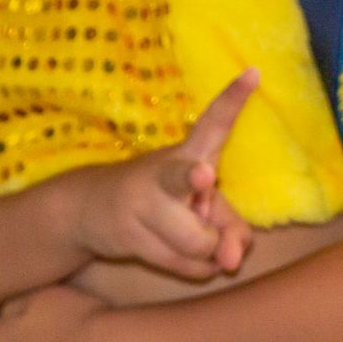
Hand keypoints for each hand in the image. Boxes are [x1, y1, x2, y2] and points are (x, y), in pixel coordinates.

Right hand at [54, 73, 259, 282]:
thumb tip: (229, 262)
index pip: (213, 123)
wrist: (88, 209)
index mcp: (189, 152)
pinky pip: (184, 265)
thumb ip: (233, 230)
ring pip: (198, 243)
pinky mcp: (128, 236)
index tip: (253, 73)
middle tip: (202, 175)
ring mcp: (142, 204)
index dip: (232, 100)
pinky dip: (195, 268)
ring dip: (206, 252)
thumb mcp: (204, 205)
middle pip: (182, 178)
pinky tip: (182, 254)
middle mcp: (164, 173)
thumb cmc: (165, 200)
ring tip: (192, 238)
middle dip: (192, 179)